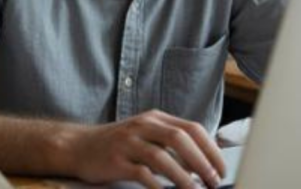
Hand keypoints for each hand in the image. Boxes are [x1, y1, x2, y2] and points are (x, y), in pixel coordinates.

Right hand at [66, 110, 225, 188]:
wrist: (78, 146)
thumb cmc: (119, 145)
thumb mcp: (147, 135)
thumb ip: (171, 145)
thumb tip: (203, 165)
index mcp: (156, 118)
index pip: (192, 128)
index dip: (211, 149)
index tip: (221, 168)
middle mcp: (144, 125)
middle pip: (180, 138)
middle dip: (202, 161)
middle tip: (214, 181)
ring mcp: (128, 142)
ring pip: (162, 156)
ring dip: (183, 176)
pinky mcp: (115, 160)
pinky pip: (141, 173)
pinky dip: (158, 185)